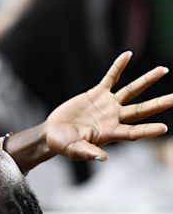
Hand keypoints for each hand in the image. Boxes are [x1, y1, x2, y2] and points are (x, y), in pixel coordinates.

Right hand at [45, 51, 172, 160]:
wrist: (53, 133)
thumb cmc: (63, 145)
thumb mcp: (74, 150)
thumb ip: (88, 153)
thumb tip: (103, 158)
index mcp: (110, 133)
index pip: (133, 132)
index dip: (147, 131)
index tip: (163, 129)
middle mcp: (114, 118)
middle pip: (141, 109)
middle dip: (159, 104)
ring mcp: (107, 105)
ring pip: (131, 91)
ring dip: (147, 81)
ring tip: (163, 70)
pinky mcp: (96, 94)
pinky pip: (110, 78)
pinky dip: (118, 67)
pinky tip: (128, 55)